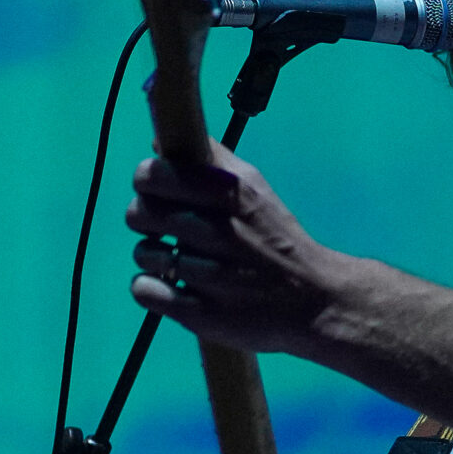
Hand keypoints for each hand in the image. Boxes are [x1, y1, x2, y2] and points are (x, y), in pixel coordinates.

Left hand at [126, 143, 340, 356]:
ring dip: (151, 256)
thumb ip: (210, 160)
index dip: (147, 181)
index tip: (155, 190)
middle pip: (139, 213)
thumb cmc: (275, 239)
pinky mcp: (199, 313)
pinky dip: (150, 288)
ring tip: (173, 259)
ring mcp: (209, 275)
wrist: (313, 300)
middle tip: (162, 227)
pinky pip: (144, 291)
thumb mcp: (255, 189)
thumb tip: (163, 140)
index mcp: (230, 194)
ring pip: (141, 253)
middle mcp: (219, 232)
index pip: (154, 175)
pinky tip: (169, 285)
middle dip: (144, 218)